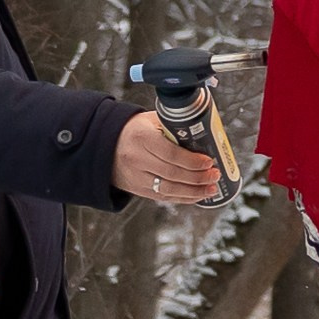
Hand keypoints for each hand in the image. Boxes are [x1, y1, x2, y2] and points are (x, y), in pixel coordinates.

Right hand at [111, 110, 225, 206]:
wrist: (103, 145)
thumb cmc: (134, 129)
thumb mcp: (150, 120)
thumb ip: (173, 126)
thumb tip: (204, 131)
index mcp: (141, 138)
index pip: (170, 153)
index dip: (192, 161)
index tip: (209, 161)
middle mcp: (137, 159)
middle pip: (172, 174)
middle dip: (197, 178)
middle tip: (215, 175)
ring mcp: (136, 177)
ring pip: (168, 190)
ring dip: (193, 192)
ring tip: (211, 188)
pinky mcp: (137, 189)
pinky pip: (163, 197)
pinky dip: (182, 198)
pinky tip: (197, 195)